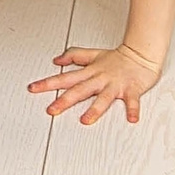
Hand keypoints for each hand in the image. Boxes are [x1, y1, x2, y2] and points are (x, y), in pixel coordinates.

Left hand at [29, 43, 163, 124]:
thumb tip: (57, 60)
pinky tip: (131, 119)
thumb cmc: (118, 58)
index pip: (65, 78)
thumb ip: (74, 56)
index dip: (48, 83)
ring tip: (85, 120)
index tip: (33, 88)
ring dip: (95, 109)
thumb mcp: (93, 54)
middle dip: (65, 100)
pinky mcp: (132, 90)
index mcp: (91, 72)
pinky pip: (132, 101)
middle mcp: (101, 79)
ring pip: (103, 98)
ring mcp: (116, 85)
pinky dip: (132, 109)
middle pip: (80, 90)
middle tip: (51, 110)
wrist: (142, 53)